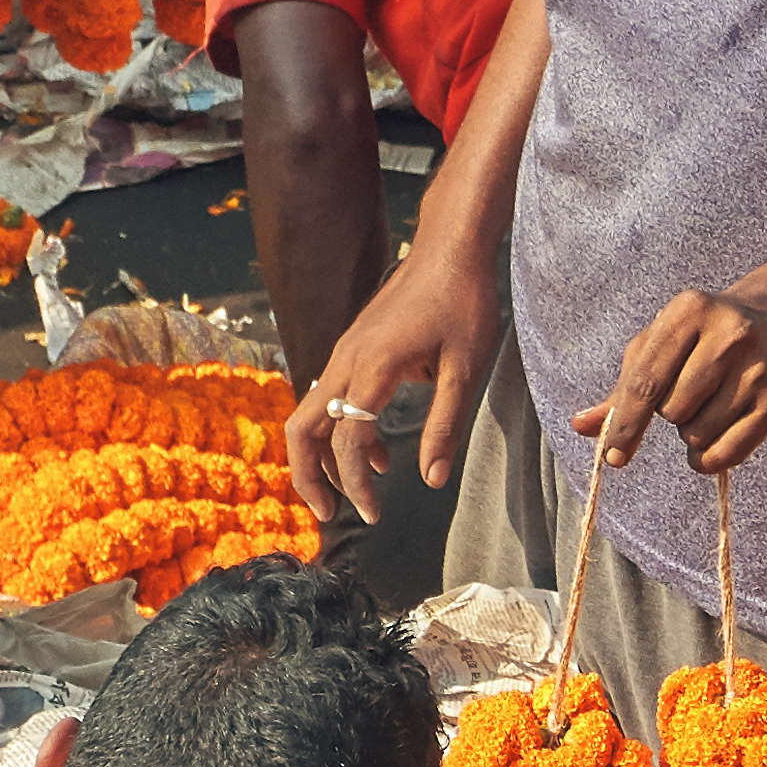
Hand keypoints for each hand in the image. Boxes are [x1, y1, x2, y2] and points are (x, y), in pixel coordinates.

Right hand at [291, 237, 505, 524]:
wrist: (450, 249)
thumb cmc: (464, 303)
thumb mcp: (465, 370)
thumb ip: (445, 426)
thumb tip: (432, 480)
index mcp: (374, 366)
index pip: (347, 438)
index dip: (353, 485)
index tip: (373, 514)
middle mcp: (347, 358)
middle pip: (302, 427)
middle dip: (308, 477)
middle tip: (330, 516)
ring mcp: (345, 352)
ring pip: (311, 414)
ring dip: (323, 457)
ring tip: (355, 495)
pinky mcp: (352, 349)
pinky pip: (331, 398)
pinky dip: (342, 433)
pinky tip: (376, 457)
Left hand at [582, 279, 766, 481]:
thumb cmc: (706, 338)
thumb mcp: (663, 346)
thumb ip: (624, 388)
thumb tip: (581, 426)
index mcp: (689, 311)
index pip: (646, 380)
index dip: (627, 424)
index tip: (614, 457)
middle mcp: (728, 334)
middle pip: (672, 411)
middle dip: (672, 415)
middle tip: (693, 394)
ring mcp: (758, 367)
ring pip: (698, 435)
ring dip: (694, 435)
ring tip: (712, 407)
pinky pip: (729, 453)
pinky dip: (712, 458)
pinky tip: (717, 439)